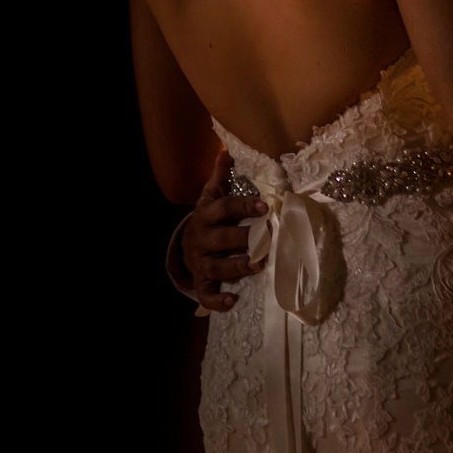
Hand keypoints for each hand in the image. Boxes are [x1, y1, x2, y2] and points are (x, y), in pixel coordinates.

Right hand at [180, 148, 266, 314]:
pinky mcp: (200, 283)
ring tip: (258, 265)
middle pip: (221, 239)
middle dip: (243, 238)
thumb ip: (219, 176)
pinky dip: (217, 300)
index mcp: (204, 216)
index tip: (265, 205)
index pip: (223, 208)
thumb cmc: (207, 221)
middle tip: (267, 237)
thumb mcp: (210, 198)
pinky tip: (232, 301)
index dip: (243, 206)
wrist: (185, 248)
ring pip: (216, 267)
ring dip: (237, 266)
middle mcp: (200, 240)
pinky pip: (206, 294)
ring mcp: (200, 263)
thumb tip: (227, 151)